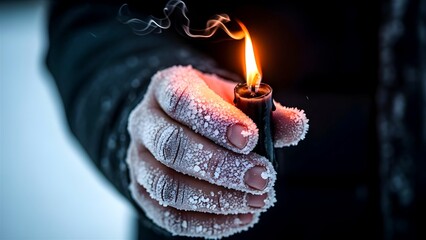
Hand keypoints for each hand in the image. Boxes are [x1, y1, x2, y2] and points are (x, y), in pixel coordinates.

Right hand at [126, 65, 307, 237]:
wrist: (180, 126)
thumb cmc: (213, 112)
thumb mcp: (236, 101)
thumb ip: (266, 112)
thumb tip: (296, 124)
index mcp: (167, 88)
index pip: (182, 100)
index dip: (215, 120)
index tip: (250, 139)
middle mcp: (145, 122)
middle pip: (173, 146)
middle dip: (221, 166)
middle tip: (262, 177)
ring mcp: (139, 159)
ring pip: (167, 185)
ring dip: (216, 199)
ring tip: (256, 200)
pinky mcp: (143, 192)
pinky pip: (169, 216)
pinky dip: (208, 223)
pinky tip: (241, 217)